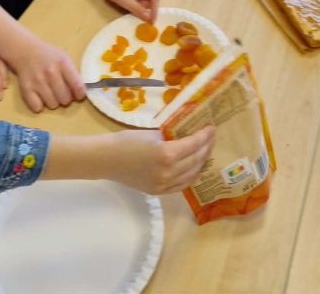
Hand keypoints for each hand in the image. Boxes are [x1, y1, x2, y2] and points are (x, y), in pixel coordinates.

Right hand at [12, 36, 86, 113]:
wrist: (26, 52)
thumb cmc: (49, 57)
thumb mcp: (64, 59)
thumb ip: (73, 74)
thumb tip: (81, 92)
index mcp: (63, 63)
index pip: (77, 86)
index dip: (80, 94)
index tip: (79, 95)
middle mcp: (50, 72)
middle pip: (65, 99)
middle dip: (66, 98)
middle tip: (62, 92)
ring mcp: (37, 81)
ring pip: (52, 105)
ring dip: (54, 102)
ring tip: (51, 93)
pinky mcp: (26, 89)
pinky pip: (37, 107)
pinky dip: (39, 105)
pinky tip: (40, 96)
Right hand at [101, 126, 215, 193]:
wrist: (107, 160)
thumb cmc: (127, 141)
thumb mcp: (152, 133)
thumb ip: (171, 134)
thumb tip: (186, 131)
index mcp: (167, 154)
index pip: (194, 144)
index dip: (205, 136)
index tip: (212, 128)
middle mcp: (169, 172)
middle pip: (196, 160)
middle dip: (206, 147)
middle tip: (212, 137)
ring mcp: (164, 185)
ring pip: (191, 174)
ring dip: (201, 162)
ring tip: (206, 150)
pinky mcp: (159, 192)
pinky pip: (181, 185)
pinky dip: (191, 176)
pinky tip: (196, 168)